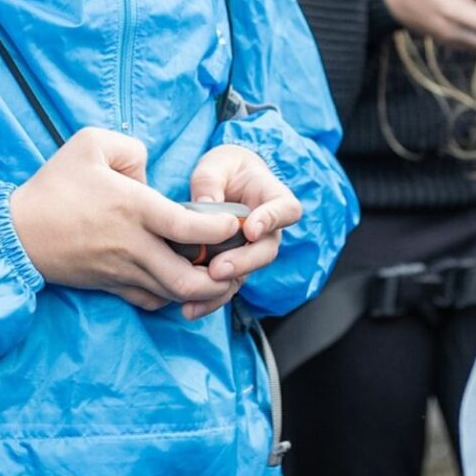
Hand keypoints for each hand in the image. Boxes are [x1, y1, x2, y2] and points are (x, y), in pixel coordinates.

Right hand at [9, 128, 242, 312]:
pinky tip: (183, 282)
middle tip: (236, 261)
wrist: (16, 233)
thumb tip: (149, 172)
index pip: (189, 227)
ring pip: (175, 296)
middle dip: (222, 277)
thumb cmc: (53, 185)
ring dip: (204, 291)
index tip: (234, 222)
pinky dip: (175, 297)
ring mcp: (123, 271)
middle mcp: (133, 245)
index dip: (220, 228)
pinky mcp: (112, 287)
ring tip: (220, 275)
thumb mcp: (89, 143)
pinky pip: (153, 302)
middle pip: (189, 279)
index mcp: (133, 208)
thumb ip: (131, 149)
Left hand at [185, 145, 302, 320]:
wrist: (223, 183)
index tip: (251, 229)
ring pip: (248, 273)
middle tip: (219, 269)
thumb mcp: (216, 165)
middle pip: (267, 250)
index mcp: (273, 198)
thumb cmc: (224, 169)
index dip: (272, 220)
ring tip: (199, 294)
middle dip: (244, 262)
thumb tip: (203, 207)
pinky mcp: (234, 267)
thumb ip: (210, 182)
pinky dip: (210, 300)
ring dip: (225, 287)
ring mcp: (252, 251)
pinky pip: (227, 287)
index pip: (286, 210)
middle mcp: (268, 229)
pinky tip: (189, 310)